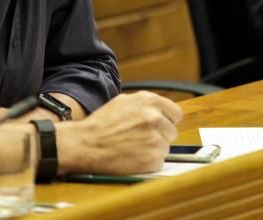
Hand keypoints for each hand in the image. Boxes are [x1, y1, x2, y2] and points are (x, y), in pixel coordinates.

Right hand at [55, 91, 181, 175]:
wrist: (87, 144)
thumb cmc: (101, 123)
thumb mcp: (123, 102)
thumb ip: (145, 104)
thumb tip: (160, 110)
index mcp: (148, 101)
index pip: (175, 113)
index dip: (168, 120)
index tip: (163, 126)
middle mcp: (155, 118)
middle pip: (172, 131)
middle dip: (161, 135)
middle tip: (143, 139)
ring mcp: (155, 139)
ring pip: (166, 147)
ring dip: (154, 149)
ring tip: (134, 148)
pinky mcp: (152, 159)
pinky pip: (159, 162)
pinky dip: (149, 162)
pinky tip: (133, 157)